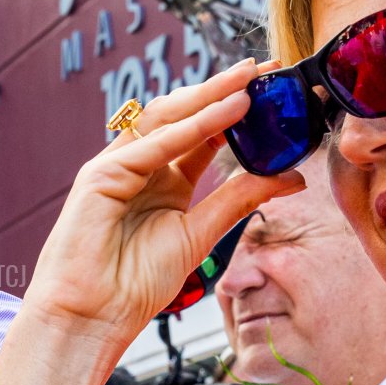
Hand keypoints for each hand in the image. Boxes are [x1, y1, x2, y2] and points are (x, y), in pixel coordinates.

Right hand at [21, 61, 303, 350]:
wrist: (94, 316)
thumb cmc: (136, 283)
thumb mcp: (201, 234)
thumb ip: (239, 200)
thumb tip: (292, 177)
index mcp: (164, 178)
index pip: (204, 131)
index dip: (237, 108)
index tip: (273, 90)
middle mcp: (140, 164)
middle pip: (185, 114)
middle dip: (224, 89)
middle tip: (265, 68)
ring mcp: (117, 165)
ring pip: (166, 118)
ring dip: (209, 97)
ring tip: (248, 80)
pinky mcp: (100, 176)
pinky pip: (151, 145)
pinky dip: (189, 129)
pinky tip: (222, 114)